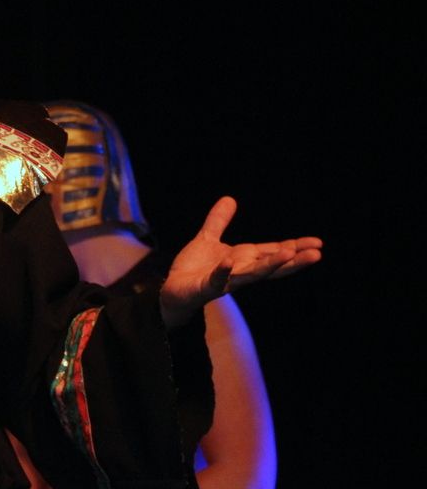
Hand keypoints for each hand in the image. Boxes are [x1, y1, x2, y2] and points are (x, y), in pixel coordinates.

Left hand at [160, 197, 321, 327]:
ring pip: (251, 274)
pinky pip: (217, 279)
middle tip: (317, 254)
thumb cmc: (194, 268)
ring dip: (270, 265)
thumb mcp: (207, 239)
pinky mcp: (206, 287)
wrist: (172, 290)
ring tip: (288, 254)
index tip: (317, 244)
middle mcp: (239, 271)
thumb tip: (229, 199)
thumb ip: (218, 221)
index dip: (294, 248)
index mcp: (243, 259)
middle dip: (293, 260)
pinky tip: (230, 262)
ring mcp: (224, 281)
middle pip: (271, 265)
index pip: (273, 253)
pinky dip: (224, 272)